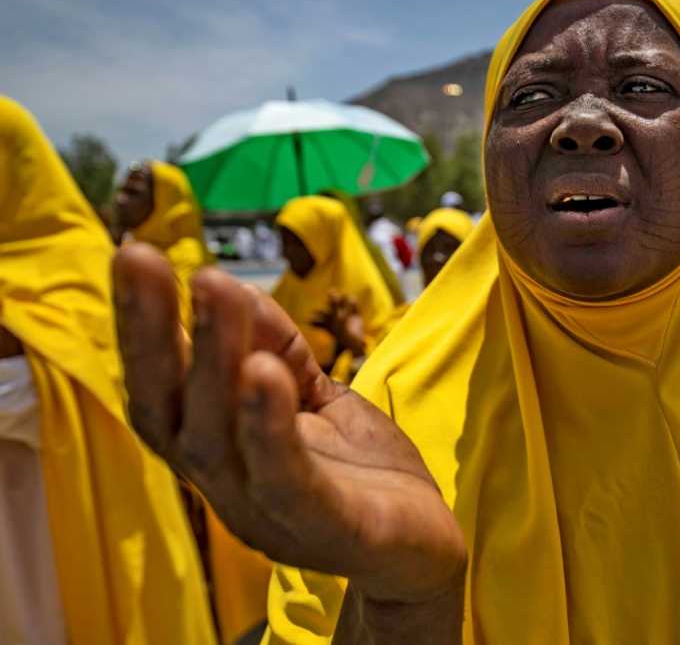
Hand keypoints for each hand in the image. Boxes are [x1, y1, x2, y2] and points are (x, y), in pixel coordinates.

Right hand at [113, 246, 465, 606]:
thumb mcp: (317, 395)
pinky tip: (265, 374)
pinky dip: (269, 427)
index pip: (160, 391)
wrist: (424, 547)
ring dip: (213, 363)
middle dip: (152, 332)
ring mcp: (270, 515)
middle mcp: (227, 487)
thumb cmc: (360, 470)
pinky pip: (288, 481)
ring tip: (213, 292)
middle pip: (171, 412)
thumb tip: (224, 282)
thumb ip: (275, 348)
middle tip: (141, 258)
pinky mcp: (327, 529)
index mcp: (219, 453)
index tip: (132, 255)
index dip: (140, 329)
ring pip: (221, 441)